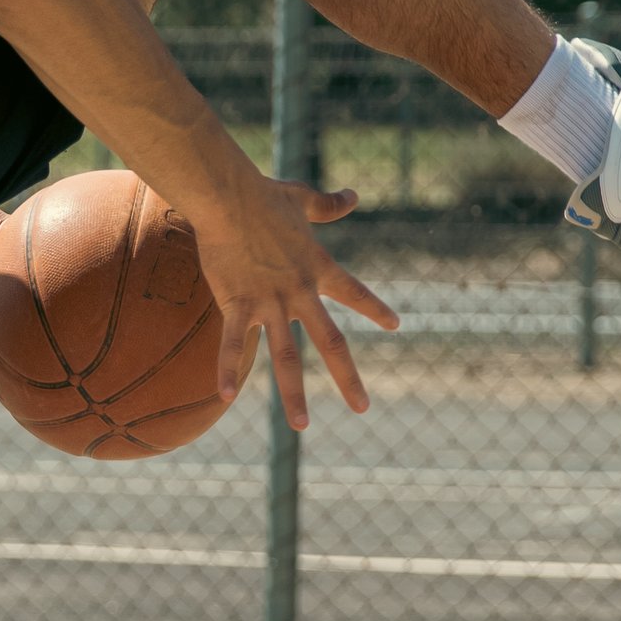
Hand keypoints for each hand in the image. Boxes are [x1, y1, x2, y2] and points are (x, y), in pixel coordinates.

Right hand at [187, 173, 399, 430]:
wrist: (229, 195)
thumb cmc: (262, 193)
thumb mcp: (302, 198)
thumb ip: (328, 204)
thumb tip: (352, 196)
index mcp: (318, 267)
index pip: (355, 293)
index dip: (374, 309)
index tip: (394, 325)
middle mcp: (300, 292)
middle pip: (330, 342)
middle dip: (348, 378)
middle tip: (363, 408)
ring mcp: (270, 302)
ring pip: (285, 356)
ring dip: (293, 393)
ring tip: (301, 426)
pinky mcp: (238, 302)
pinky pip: (234, 342)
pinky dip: (229, 368)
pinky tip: (226, 396)